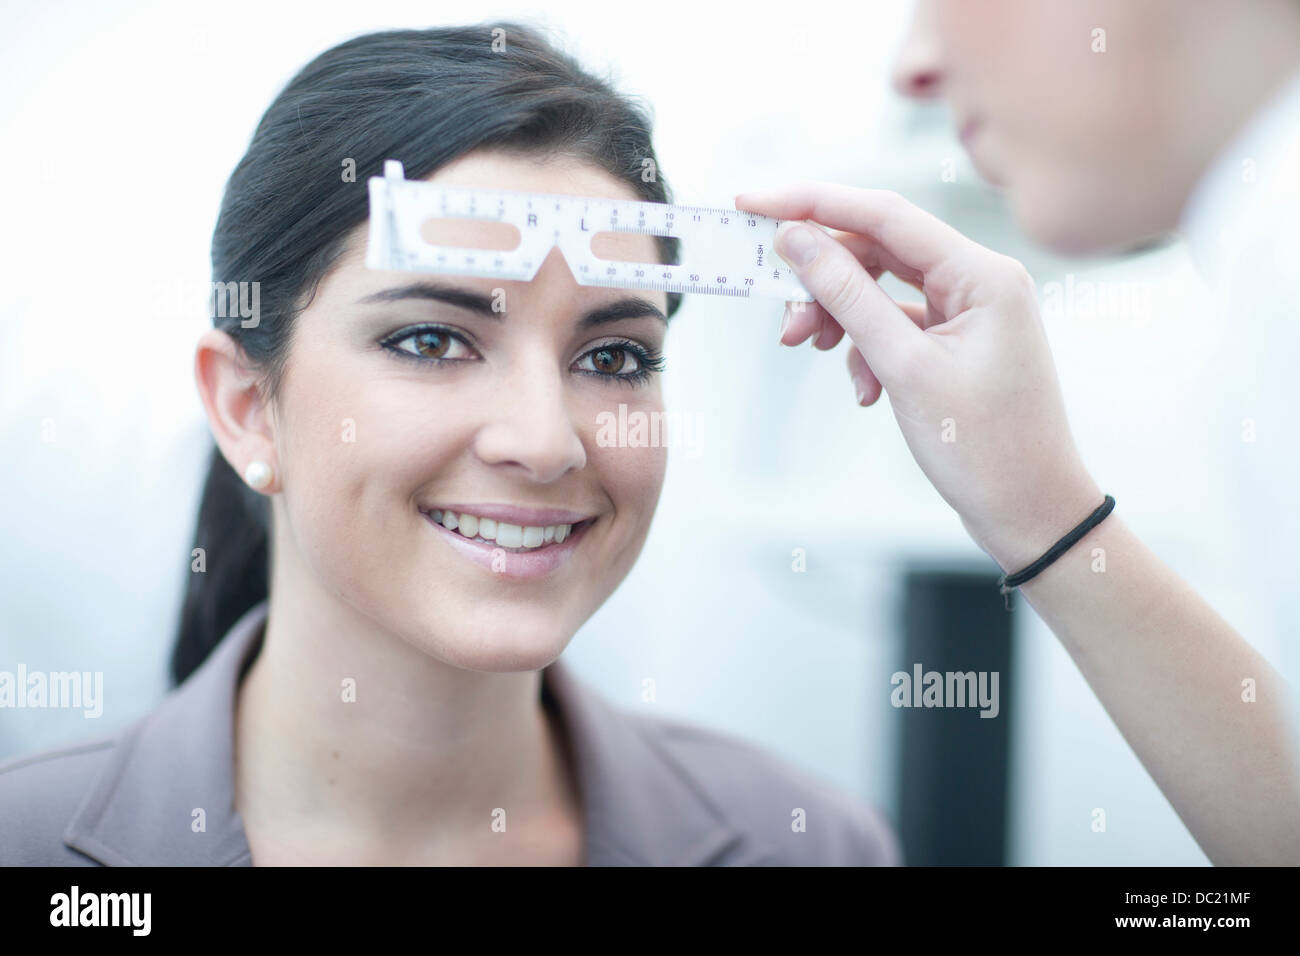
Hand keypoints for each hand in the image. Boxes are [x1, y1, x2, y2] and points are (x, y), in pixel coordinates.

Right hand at [734, 182, 1102, 572]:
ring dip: (838, 316)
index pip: (884, 213)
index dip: (812, 202)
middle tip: (783, 317)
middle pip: (878, 249)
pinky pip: (893, 324)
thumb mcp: (905, 369)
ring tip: (810, 349)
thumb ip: (848, 297)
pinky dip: (865, 348)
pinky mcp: (955, 341)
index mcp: (983, 274)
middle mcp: (980, 280)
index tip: (754, 202)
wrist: (1032, 514)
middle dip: (822, 279)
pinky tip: (863, 390)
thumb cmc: (987, 450)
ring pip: (881, 288)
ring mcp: (969, 310)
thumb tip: (797, 241)